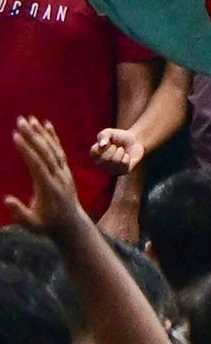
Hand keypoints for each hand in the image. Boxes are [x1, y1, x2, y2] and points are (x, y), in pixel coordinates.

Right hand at [13, 120, 88, 244]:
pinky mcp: (65, 169)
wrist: (70, 223)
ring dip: (41, 133)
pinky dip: (53, 137)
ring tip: (30, 119)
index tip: (15, 136)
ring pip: (53, 149)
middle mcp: (58, 176)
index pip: (37, 165)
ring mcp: (63, 171)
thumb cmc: (46, 225)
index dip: (27, 150)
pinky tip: (46, 125)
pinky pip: (59, 150)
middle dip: (32, 136)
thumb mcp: (32, 224)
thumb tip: (7, 199)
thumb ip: (20, 213)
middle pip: (45, 152)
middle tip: (20, 120)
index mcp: (49, 188)